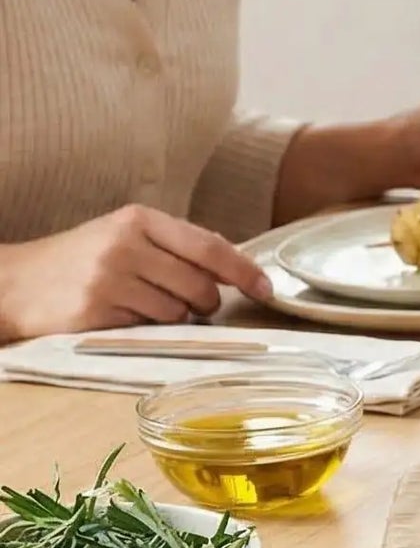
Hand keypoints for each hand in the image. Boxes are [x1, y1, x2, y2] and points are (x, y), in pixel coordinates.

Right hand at [0, 206, 272, 339]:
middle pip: (200, 284)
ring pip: (177, 311)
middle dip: (208, 302)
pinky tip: (126, 315)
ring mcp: (109, 279)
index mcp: (140, 220)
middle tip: (197, 305)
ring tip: (149, 306)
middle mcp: (127, 245)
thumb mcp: (125, 235)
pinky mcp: (94, 313)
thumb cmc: (81, 258)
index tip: (266, 289)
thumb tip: (235, 268)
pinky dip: (147, 327)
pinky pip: (147, 328)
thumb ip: (176, 246)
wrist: (14, 282)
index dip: (243, 271)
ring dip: (177, 317)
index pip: (209, 246)